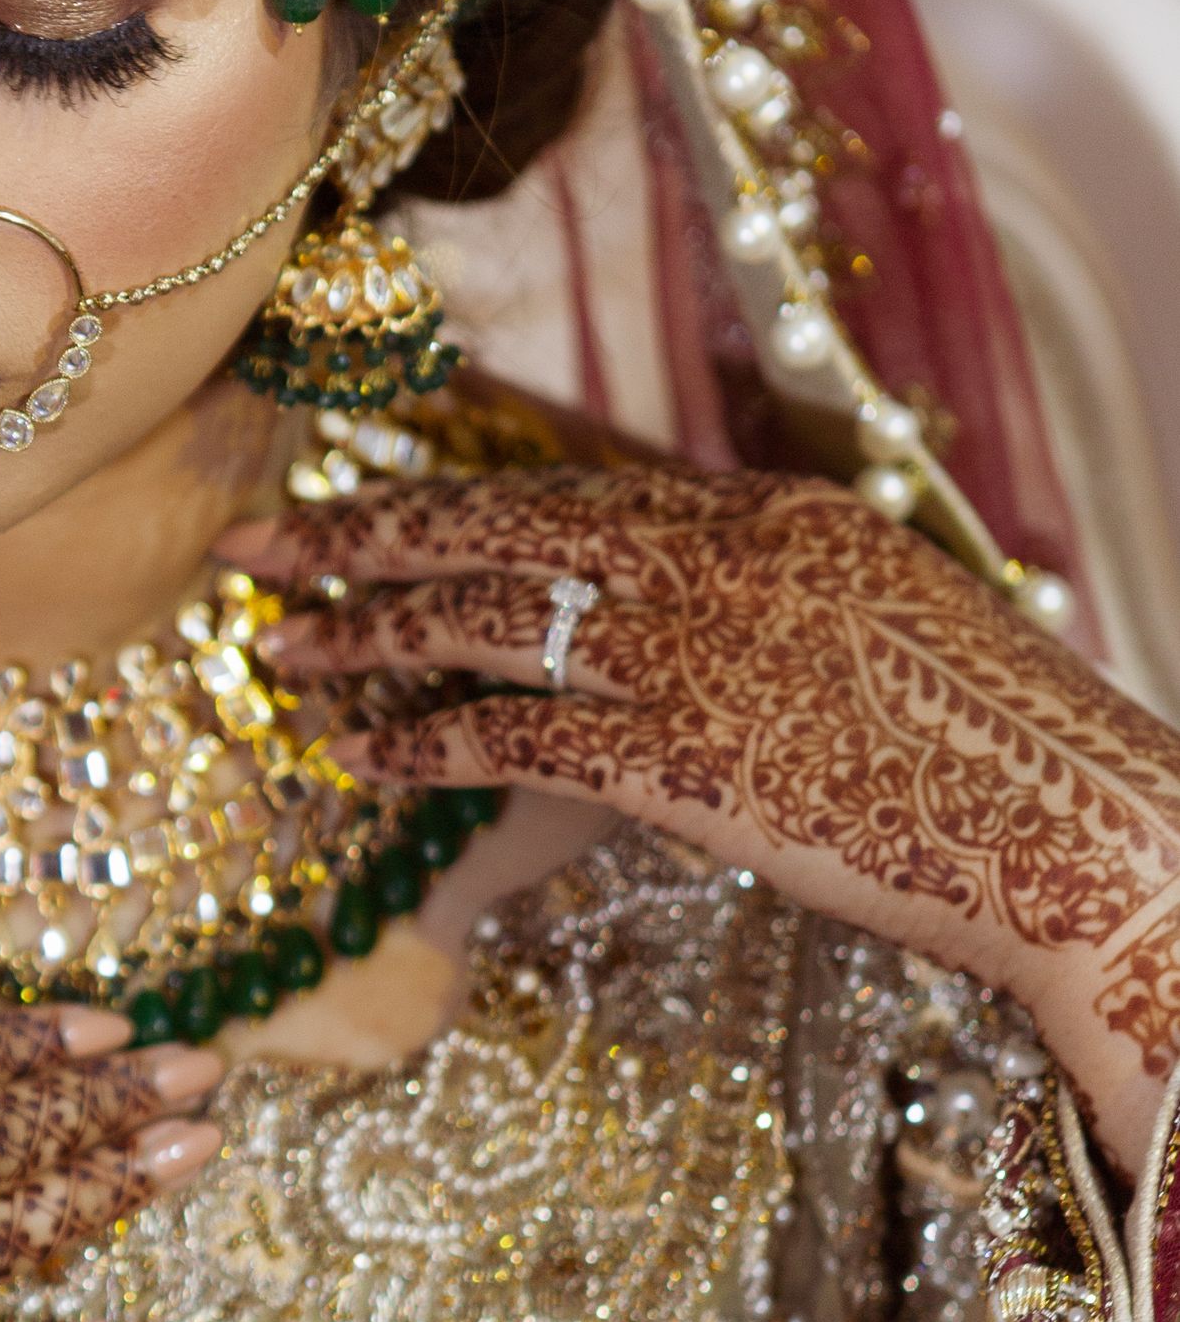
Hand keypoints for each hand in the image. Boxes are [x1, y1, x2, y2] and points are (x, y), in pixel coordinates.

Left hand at [227, 466, 1179, 1174]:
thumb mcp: (875, 626)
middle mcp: (720, 563)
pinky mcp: (683, 759)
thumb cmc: (982, 747)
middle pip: (501, 527)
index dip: (459, 496)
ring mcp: (698, 655)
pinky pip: (516, 739)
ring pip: (487, 621)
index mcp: (770, 519)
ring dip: (365, 635)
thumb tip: (664, 614)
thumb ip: (762, 601)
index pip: (577, 492)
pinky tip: (357, 758)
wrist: (1065, 829)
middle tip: (257, 540)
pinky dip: (427, 745)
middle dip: (366, 531)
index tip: (372, 496)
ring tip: (275, 643)